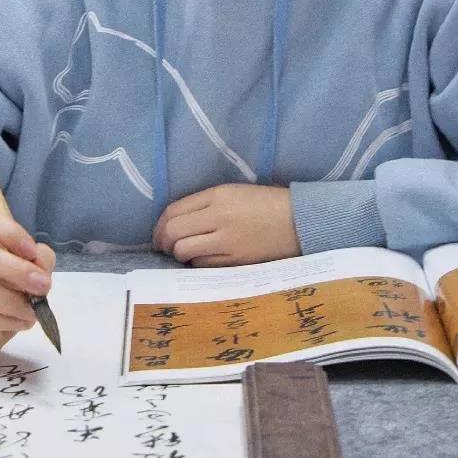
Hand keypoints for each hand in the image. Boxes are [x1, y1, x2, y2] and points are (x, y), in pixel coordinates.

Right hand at [0, 205, 55, 367]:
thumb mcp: (28, 268)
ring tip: (34, 310)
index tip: (32, 251)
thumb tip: (41, 267)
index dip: (9, 231)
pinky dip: (12, 320)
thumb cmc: (5, 289)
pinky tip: (24, 321)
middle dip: (18, 269)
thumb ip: (39, 259)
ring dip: (16, 301)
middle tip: (44, 285)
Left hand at [152, 184, 301, 266]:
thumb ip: (204, 203)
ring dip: (178, 254)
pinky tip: (203, 259)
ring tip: (183, 253)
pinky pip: (203, 265)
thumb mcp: (233, 192)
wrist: (298, 221)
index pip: (173, 211)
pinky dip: (197, 263)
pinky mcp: (236, 262)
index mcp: (218, 195)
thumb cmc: (264, 203)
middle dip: (162, 242)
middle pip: (173, 233)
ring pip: (184, 252)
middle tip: (164, 247)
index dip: (159, 225)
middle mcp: (219, 217)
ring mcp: (227, 242)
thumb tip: (175, 222)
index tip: (158, 233)